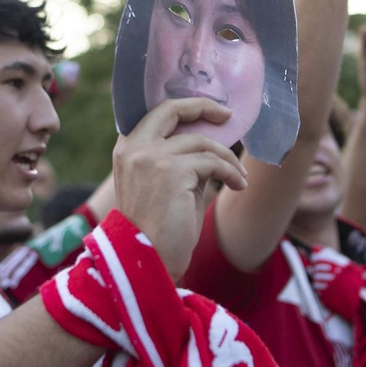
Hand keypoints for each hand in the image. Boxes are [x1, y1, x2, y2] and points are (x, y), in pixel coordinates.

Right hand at [112, 98, 248, 278]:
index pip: (157, 114)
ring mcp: (151, 157)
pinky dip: (231, 172)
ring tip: (239, 176)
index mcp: (126, 149)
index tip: (210, 112)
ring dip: (227, 158)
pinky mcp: (173, 170)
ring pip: (201, 142)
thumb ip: (177, 159)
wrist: (148, 260)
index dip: (185, 108)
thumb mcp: (164, 184)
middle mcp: (134, 147)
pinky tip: (239, 185)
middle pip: (172, 109)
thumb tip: (209, 142)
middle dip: (204, 106)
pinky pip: (212, 162)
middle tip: (228, 115)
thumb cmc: (158, 229)